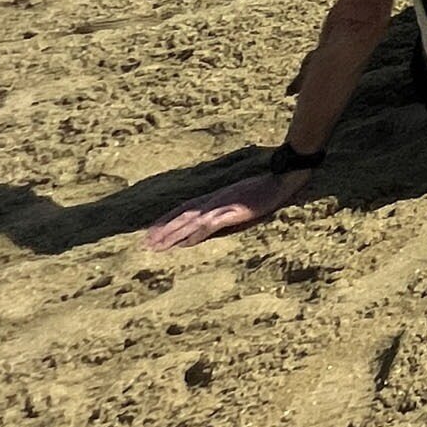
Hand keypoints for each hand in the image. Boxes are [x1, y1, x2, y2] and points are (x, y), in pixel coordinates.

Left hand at [146, 168, 309, 249]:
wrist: (281, 180)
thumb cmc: (262, 191)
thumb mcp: (238, 201)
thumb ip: (220, 215)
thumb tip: (205, 228)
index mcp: (213, 197)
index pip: (183, 209)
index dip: (165, 220)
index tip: (150, 231)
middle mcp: (213, 200)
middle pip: (182, 216)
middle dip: (162, 230)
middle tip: (145, 243)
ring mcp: (221, 205)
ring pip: (190, 221)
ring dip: (172, 234)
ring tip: (156, 246)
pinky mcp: (232, 211)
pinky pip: (209, 225)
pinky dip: (196, 234)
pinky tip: (185, 244)